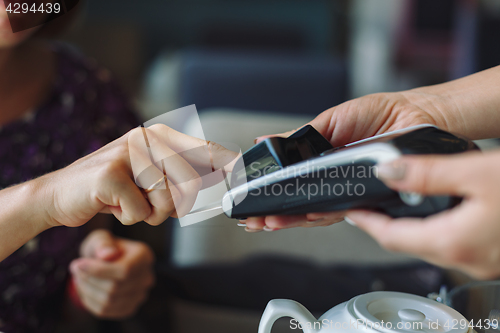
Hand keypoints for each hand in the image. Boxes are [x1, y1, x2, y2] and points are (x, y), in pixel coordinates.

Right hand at [37, 124, 237, 227]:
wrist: (61, 194)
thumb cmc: (112, 189)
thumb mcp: (149, 178)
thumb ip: (181, 177)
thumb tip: (221, 180)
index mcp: (159, 137)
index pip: (203, 149)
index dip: (227, 161)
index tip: (245, 169)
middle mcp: (146, 139)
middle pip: (190, 183)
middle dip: (173, 206)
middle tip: (148, 203)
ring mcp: (127, 154)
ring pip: (167, 201)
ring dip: (149, 213)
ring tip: (128, 201)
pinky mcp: (109, 175)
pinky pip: (140, 212)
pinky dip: (128, 218)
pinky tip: (112, 204)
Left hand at [69, 229, 154, 318]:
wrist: (106, 262)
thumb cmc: (103, 248)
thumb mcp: (101, 238)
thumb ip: (103, 243)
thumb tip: (107, 255)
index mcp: (144, 256)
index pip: (125, 270)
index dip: (99, 270)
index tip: (77, 264)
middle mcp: (146, 277)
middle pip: (115, 288)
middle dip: (89, 279)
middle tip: (74, 269)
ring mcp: (139, 295)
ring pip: (108, 301)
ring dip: (86, 291)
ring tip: (78, 278)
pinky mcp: (129, 308)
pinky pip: (105, 311)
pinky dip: (89, 301)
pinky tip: (84, 288)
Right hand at [243, 90, 461, 231]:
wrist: (418, 117)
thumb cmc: (380, 115)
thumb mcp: (332, 120)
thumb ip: (300, 136)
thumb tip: (265, 140)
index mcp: (321, 161)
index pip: (290, 183)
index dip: (271, 194)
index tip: (251, 201)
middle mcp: (333, 180)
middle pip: (299, 202)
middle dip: (275, 213)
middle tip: (254, 219)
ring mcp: (348, 191)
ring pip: (316, 211)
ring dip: (292, 218)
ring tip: (269, 221)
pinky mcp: (366, 198)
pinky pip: (340, 209)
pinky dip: (320, 213)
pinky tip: (303, 216)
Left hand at [346, 150, 499, 279]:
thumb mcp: (478, 172)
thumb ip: (429, 173)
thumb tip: (388, 171)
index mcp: (456, 242)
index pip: (391, 236)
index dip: (365, 222)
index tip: (349, 210)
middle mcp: (468, 260)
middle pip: (408, 244)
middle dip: (383, 225)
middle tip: (367, 205)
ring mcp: (483, 262)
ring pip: (431, 246)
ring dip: (409, 227)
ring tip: (394, 205)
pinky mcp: (495, 254)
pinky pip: (453, 244)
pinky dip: (435, 228)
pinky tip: (435, 212)